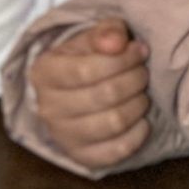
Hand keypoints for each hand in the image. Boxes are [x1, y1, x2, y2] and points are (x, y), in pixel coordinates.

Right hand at [28, 21, 150, 168]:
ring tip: (141, 93)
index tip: (139, 51)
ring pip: (115, 122)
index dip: (123, 60)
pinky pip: (118, 150)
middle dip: (135, 80)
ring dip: (138, 104)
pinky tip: (140, 120)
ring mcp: (63, 136)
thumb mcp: (93, 37)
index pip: (87, 70)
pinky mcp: (81, 156)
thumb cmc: (87, 59)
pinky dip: (137, 134)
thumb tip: (116, 43)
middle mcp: (48, 107)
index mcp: (45, 72)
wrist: (72, 92)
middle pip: (106, 95)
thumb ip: (106, 32)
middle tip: (143, 72)